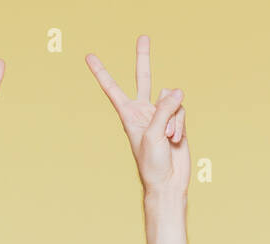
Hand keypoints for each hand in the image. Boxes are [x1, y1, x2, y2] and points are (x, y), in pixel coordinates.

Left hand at [85, 35, 188, 196]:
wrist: (168, 182)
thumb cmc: (152, 163)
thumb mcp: (153, 133)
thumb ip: (164, 109)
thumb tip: (177, 90)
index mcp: (128, 115)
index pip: (112, 89)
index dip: (101, 72)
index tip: (89, 57)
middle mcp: (143, 111)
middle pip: (143, 78)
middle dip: (143, 58)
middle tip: (143, 37)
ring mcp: (160, 115)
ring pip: (171, 99)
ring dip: (172, 118)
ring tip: (168, 138)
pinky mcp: (175, 122)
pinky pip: (181, 111)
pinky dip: (180, 125)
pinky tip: (176, 140)